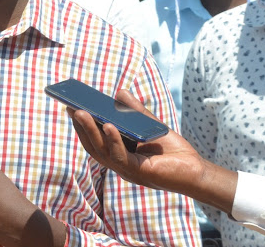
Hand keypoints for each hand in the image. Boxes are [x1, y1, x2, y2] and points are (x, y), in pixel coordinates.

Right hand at [69, 90, 205, 194]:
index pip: (94, 139)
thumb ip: (134, 111)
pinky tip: (109, 125)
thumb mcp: (149, 124)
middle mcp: (118, 162)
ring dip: (90, 131)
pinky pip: (120, 156)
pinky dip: (113, 140)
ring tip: (81, 112)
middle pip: (93, 144)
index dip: (81, 124)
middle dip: (81, 126)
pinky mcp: (137, 172)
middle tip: (71, 107)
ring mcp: (125, 169)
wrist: (194, 168)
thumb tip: (118, 93)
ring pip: (101, 150)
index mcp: (117, 152)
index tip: (70, 106)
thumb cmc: (171, 149)